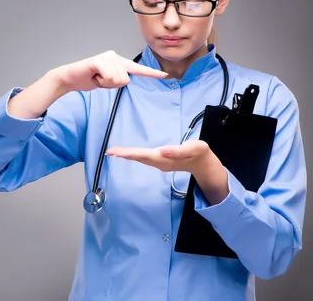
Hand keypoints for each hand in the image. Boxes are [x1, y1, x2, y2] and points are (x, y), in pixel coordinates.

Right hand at [51, 50, 167, 92]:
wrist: (69, 78)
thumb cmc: (88, 79)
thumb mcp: (107, 81)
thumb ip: (118, 79)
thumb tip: (126, 79)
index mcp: (119, 61)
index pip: (138, 69)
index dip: (151, 73)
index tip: (165, 75)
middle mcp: (115, 56)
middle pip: (126, 80)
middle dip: (111, 85)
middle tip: (99, 80)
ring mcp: (108, 57)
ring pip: (118, 80)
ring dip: (105, 83)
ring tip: (95, 77)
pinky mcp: (100, 60)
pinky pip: (110, 77)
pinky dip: (101, 81)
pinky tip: (93, 75)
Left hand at [105, 140, 220, 176]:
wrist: (203, 163)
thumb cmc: (199, 152)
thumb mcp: (193, 148)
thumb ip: (179, 150)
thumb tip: (163, 150)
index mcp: (165, 158)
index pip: (144, 155)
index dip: (130, 154)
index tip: (116, 153)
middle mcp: (160, 162)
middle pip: (139, 158)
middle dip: (124, 155)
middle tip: (109, 152)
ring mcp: (160, 163)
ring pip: (140, 159)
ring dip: (127, 155)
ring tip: (114, 152)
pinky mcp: (160, 161)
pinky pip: (144, 158)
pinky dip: (134, 155)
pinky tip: (127, 154)